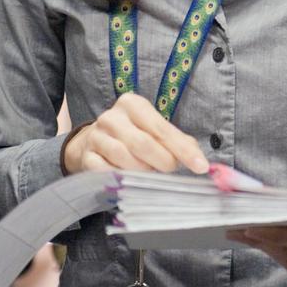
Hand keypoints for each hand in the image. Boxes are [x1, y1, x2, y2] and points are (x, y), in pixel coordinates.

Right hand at [63, 92, 209, 175]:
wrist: (92, 143)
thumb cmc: (131, 135)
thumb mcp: (153, 130)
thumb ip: (177, 142)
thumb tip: (200, 160)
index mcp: (133, 105)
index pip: (161, 128)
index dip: (183, 149)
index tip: (201, 166)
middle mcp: (112, 117)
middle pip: (143, 143)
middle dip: (163, 161)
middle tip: (171, 171)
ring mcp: (96, 136)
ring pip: (124, 158)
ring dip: (143, 171)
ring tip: (151, 175)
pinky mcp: (86, 156)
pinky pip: (105, 171)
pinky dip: (120, 178)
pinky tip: (128, 181)